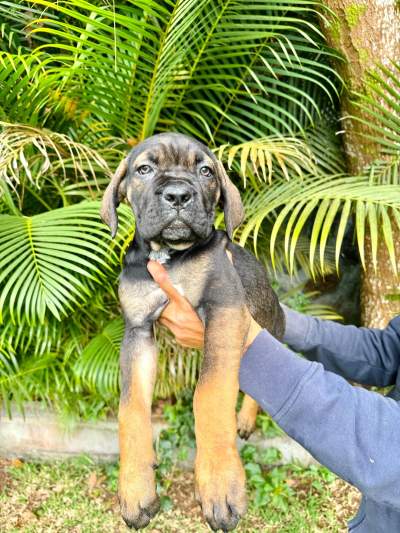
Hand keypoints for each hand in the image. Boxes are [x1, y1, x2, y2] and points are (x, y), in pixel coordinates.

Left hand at [147, 260, 261, 350]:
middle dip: (162, 296)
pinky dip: (174, 321)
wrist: (235, 342)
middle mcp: (180, 320)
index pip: (169, 288)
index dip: (159, 276)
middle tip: (164, 288)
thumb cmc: (232, 315)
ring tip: (175, 304)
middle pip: (162, 303)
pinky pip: (171, 327)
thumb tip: (225, 248)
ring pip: (164, 316)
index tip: (151, 264)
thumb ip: (222, 270)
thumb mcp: (227, 291)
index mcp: (189, 306)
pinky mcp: (180, 340)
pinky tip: (184, 319)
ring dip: (167, 309)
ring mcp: (178, 331)